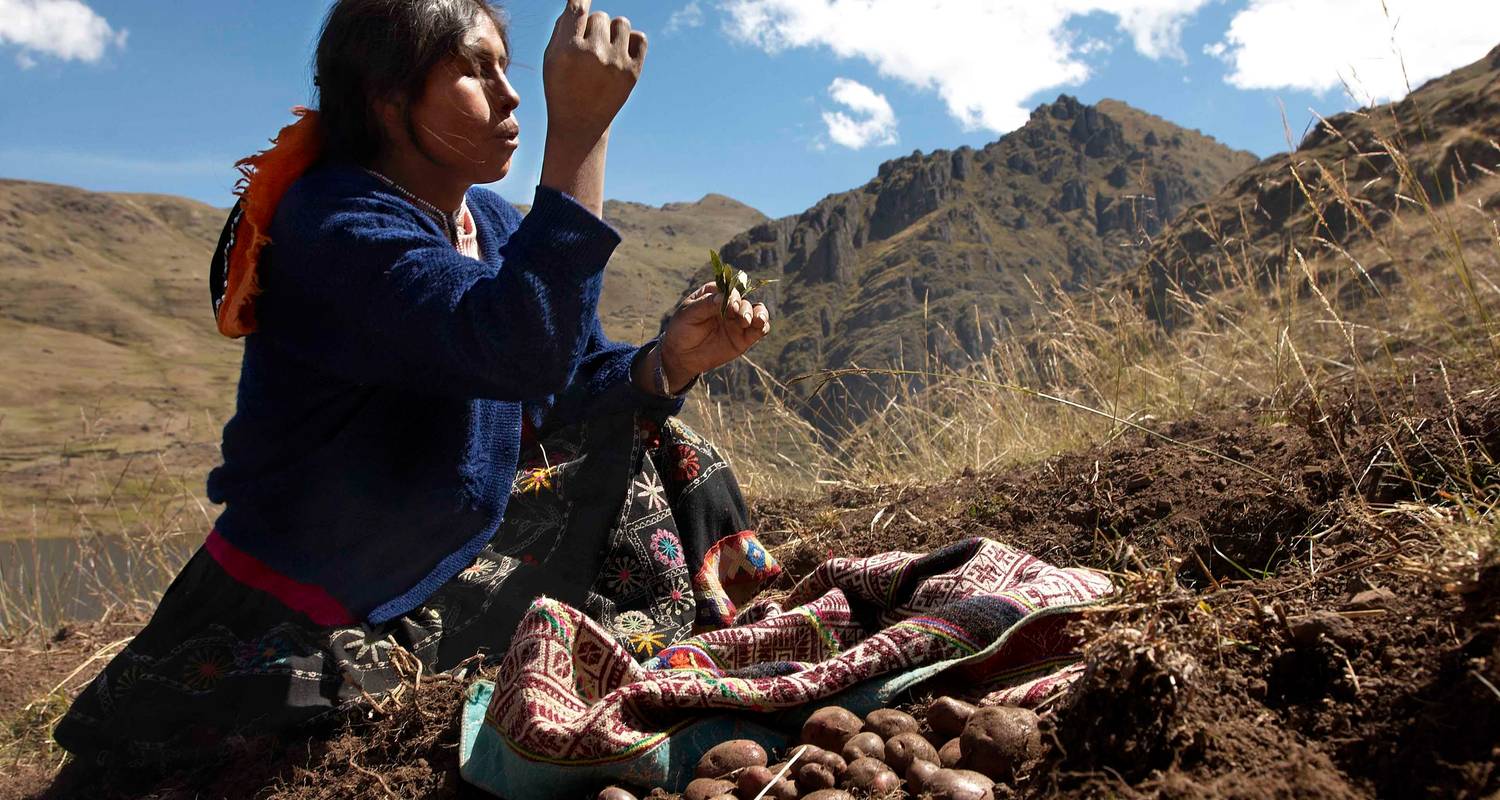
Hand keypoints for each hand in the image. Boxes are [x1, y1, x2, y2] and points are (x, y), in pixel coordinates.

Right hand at [543, 0, 646, 143]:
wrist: (580, 123)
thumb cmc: (561, 85)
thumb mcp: (551, 58)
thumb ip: (562, 27)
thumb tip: (579, 1)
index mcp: (568, 50)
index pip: (578, 8)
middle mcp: (593, 54)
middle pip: (600, 16)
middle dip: (594, 27)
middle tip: (588, 49)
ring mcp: (616, 63)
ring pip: (621, 22)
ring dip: (612, 32)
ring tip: (604, 52)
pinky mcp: (633, 72)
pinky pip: (639, 37)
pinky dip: (631, 41)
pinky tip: (619, 55)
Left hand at [658, 281, 771, 389]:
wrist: (682, 355)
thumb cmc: (682, 329)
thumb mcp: (688, 314)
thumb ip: (706, 305)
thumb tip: (723, 298)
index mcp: (716, 293)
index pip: (730, 289)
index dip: (733, 295)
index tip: (730, 305)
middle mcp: (730, 304)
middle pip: (745, 300)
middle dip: (744, 307)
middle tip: (738, 316)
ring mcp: (739, 320)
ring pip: (758, 311)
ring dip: (759, 314)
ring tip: (753, 321)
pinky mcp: (744, 337)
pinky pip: (760, 329)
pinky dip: (763, 326)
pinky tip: (760, 327)